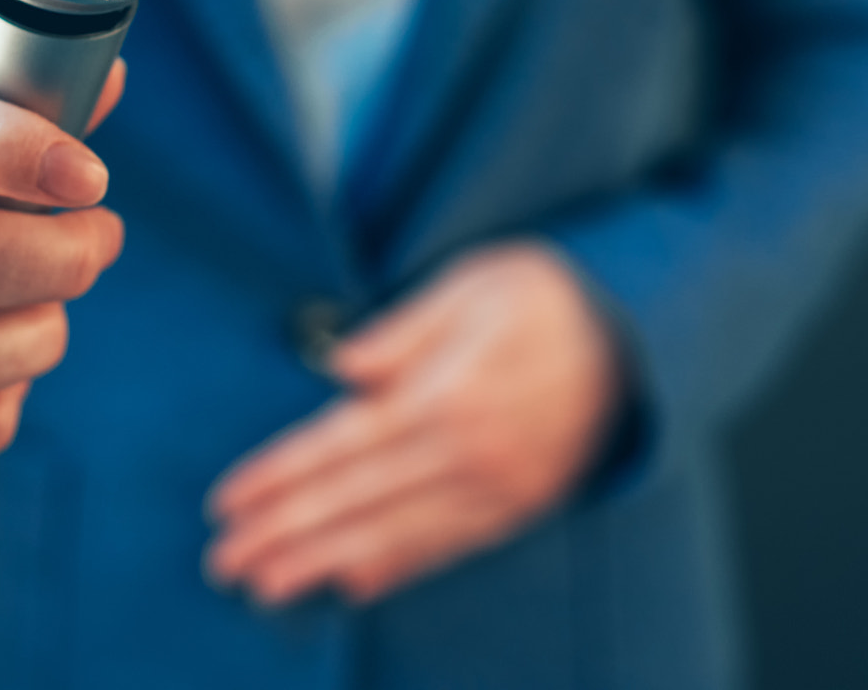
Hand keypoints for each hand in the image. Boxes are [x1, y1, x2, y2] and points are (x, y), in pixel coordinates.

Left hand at [204, 241, 620, 605]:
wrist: (642, 338)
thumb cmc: (547, 296)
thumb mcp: (477, 283)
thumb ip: (405, 330)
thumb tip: (343, 370)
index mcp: (452, 394)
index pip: (344, 443)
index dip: (281, 475)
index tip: (229, 501)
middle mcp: (473, 453)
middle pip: (359, 500)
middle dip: (286, 533)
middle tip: (225, 561)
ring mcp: (500, 489)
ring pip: (398, 534)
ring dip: (325, 561)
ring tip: (268, 583)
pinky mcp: (522, 507)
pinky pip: (449, 544)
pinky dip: (399, 566)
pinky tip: (352, 580)